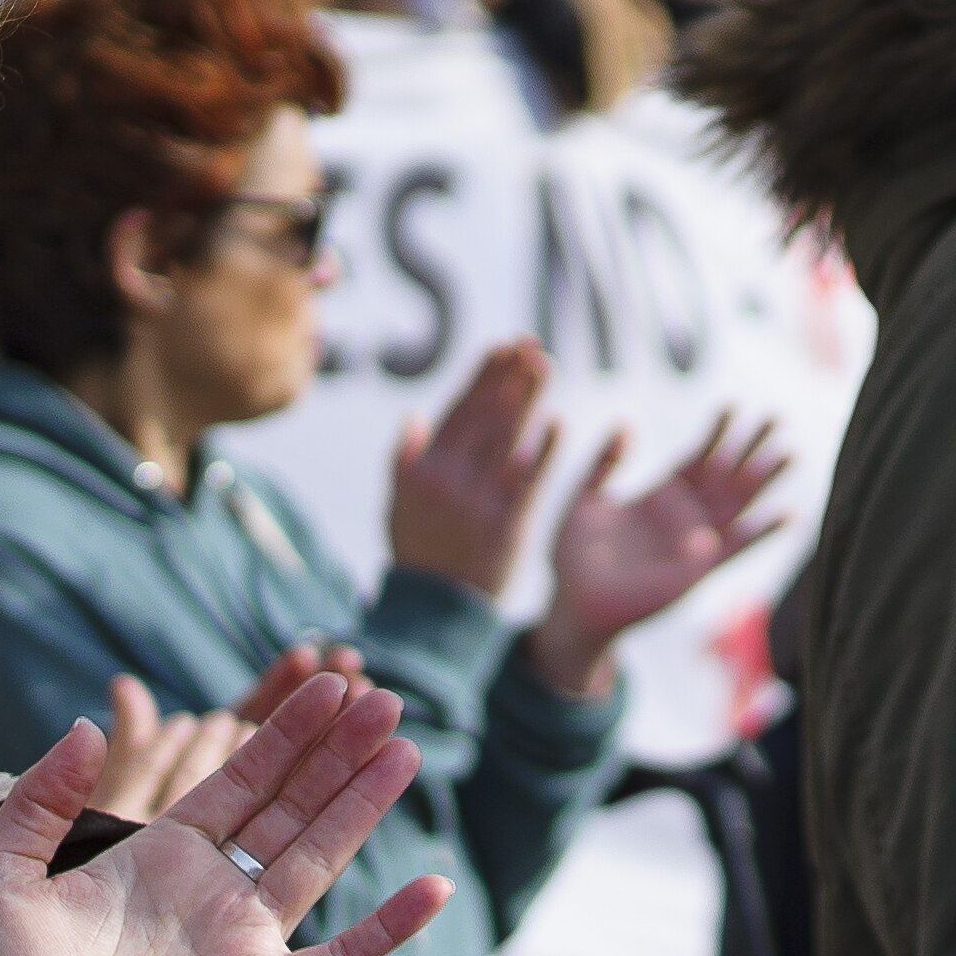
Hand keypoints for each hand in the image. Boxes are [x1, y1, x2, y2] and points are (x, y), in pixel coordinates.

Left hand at [0, 670, 451, 955]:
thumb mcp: (2, 873)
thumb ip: (40, 797)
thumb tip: (85, 723)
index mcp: (159, 855)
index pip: (237, 779)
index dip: (281, 732)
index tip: (323, 685)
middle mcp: (212, 890)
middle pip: (291, 806)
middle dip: (336, 752)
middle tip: (382, 697)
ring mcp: (245, 942)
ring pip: (321, 858)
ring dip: (364, 805)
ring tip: (403, 748)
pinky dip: (389, 929)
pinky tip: (434, 888)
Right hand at [387, 340, 564, 594]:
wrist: (437, 612)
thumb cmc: (420, 552)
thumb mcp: (398, 505)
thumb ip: (405, 460)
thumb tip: (413, 415)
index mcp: (421, 469)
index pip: (457, 410)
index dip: (481, 376)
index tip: (501, 346)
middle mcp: (448, 479)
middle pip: (485, 416)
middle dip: (509, 376)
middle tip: (530, 343)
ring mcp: (477, 502)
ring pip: (506, 438)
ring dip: (527, 398)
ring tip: (543, 364)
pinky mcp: (506, 525)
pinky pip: (528, 481)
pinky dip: (542, 451)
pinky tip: (557, 422)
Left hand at [532, 413, 791, 694]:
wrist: (573, 602)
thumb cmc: (573, 557)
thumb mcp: (583, 498)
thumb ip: (602, 462)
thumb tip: (626, 425)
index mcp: (660, 497)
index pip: (697, 457)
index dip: (716, 432)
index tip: (732, 404)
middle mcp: (684, 517)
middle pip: (727, 473)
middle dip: (751, 447)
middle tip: (775, 417)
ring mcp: (694, 542)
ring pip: (738, 503)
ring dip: (764, 479)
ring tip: (789, 452)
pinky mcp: (698, 569)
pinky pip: (737, 547)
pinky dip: (762, 532)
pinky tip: (788, 514)